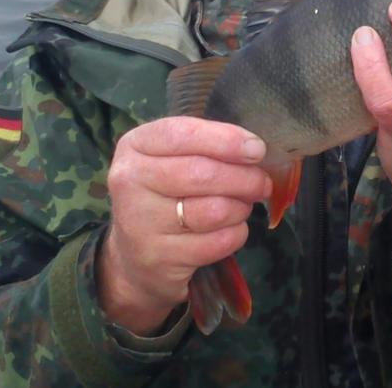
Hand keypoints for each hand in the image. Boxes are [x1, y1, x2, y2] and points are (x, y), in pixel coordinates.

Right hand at [97, 116, 270, 334]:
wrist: (134, 255)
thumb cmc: (165, 192)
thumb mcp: (173, 158)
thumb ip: (208, 146)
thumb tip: (255, 149)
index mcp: (135, 146)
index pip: (184, 134)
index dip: (226, 140)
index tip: (257, 149)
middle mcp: (129, 181)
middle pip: (202, 174)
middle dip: (244, 178)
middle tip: (262, 182)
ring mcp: (140, 223)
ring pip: (214, 210)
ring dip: (241, 207)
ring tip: (243, 205)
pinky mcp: (158, 258)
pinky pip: (217, 243)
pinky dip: (236, 233)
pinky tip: (231, 228)